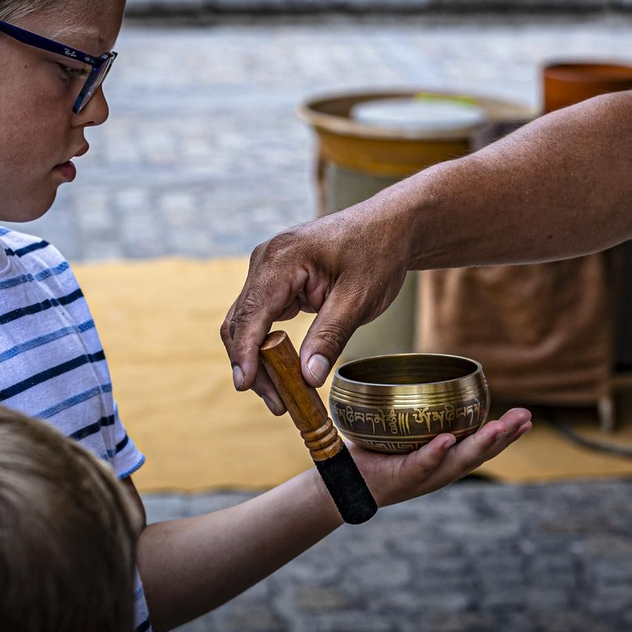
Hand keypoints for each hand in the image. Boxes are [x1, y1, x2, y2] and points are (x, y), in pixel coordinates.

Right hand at [222, 202, 412, 414]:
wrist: (389, 227)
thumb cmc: (376, 254)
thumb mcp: (358, 299)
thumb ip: (330, 336)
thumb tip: (308, 377)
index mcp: (281, 259)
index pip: (251, 312)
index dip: (245, 352)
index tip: (245, 385)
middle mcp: (265, 261)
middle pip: (242, 323)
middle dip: (253, 366)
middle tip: (278, 404)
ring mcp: (268, 271)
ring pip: (248, 324)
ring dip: (259, 360)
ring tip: (282, 396)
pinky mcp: (276, 281)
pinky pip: (262, 318)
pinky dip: (268, 346)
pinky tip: (285, 372)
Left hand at [349, 408, 532, 506]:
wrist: (343, 482)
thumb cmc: (374, 453)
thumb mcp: (403, 432)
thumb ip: (419, 412)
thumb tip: (426, 372)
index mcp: (445, 459)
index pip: (481, 447)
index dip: (506, 435)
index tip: (527, 419)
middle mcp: (439, 470)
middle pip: (478, 454)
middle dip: (504, 437)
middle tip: (525, 419)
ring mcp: (423, 477)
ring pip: (457, 461)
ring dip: (480, 445)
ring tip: (500, 428)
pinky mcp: (400, 479)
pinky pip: (420, 465)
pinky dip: (434, 454)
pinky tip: (446, 441)